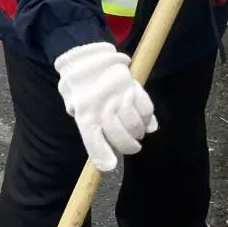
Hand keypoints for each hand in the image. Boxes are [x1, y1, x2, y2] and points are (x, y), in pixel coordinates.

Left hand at [53, 43, 157, 172]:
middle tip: (132, 146)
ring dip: (138, 131)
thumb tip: (108, 164)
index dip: (102, 156)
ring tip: (136, 131)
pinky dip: (147, 118)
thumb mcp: (79, 111)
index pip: (93, 139)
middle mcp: (102, 106)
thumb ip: (93, 136)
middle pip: (120, 136)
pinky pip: (146, 108)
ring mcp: (119, 96)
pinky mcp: (133, 86)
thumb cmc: (82, 90)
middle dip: (128, 146)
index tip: (109, 167)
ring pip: (135, 124)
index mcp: (84, 114)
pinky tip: (144, 119)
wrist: (87, 59)